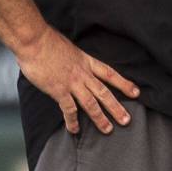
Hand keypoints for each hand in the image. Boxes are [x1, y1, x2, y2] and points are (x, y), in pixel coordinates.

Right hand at [16, 27, 139, 134]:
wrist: (35, 40)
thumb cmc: (48, 42)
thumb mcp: (70, 48)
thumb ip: (75, 60)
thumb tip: (75, 65)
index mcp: (87, 61)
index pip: (110, 74)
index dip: (124, 84)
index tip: (136, 92)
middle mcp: (83, 73)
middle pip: (104, 92)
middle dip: (116, 107)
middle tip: (126, 120)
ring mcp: (72, 82)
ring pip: (90, 103)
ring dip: (100, 118)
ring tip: (108, 129)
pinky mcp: (58, 90)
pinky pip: (68, 109)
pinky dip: (72, 121)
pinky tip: (75, 130)